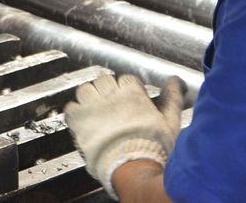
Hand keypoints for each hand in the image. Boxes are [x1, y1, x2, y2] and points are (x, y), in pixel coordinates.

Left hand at [64, 74, 183, 199]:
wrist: (133, 167)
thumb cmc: (153, 147)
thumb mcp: (170, 121)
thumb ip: (172, 98)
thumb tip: (175, 82)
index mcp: (132, 92)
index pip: (125, 78)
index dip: (126, 89)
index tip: (128, 99)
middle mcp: (111, 94)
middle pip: (103, 80)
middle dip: (107, 91)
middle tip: (111, 106)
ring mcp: (93, 106)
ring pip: (85, 90)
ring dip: (89, 97)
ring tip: (94, 110)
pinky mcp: (79, 120)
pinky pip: (70, 108)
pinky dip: (74, 112)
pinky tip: (82, 120)